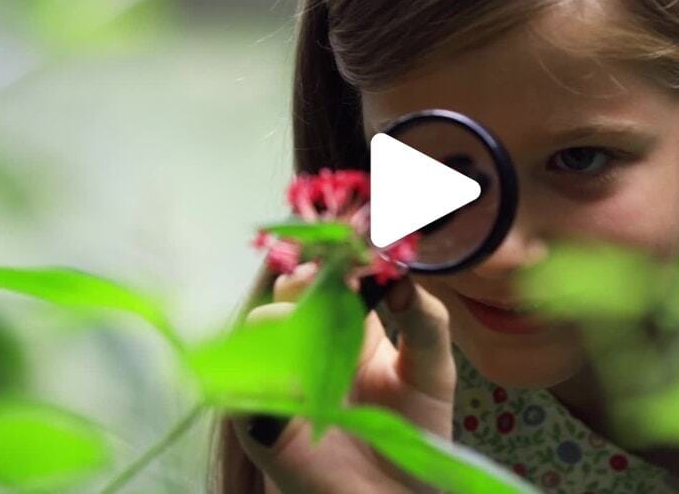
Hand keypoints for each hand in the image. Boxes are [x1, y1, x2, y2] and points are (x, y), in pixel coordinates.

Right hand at [234, 262, 456, 493]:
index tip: (344, 242)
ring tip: (311, 330)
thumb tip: (403, 277)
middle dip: (301, 279)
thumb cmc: (417, 434)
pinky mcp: (262, 421)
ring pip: (259, 329)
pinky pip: (246, 386)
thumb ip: (425, 322)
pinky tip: (299, 377)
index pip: (330, 278)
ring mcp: (284, 379)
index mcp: (351, 328)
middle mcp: (312, 346)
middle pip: (288, 292)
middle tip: (320, 279)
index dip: (332, 258)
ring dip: (282, 319)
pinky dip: (269, 374)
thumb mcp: (432, 371)